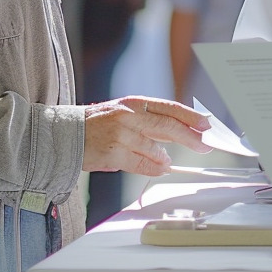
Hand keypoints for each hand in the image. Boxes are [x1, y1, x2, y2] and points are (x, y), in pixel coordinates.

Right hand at [82, 96, 210, 175]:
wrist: (66, 135)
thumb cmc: (97, 124)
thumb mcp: (124, 114)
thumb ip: (149, 122)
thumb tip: (178, 133)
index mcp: (133, 103)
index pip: (169, 108)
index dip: (190, 116)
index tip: (205, 124)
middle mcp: (129, 116)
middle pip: (168, 126)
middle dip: (190, 137)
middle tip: (204, 146)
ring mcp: (121, 135)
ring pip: (157, 149)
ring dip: (166, 158)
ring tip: (166, 161)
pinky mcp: (113, 153)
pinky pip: (143, 164)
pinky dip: (154, 168)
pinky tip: (159, 167)